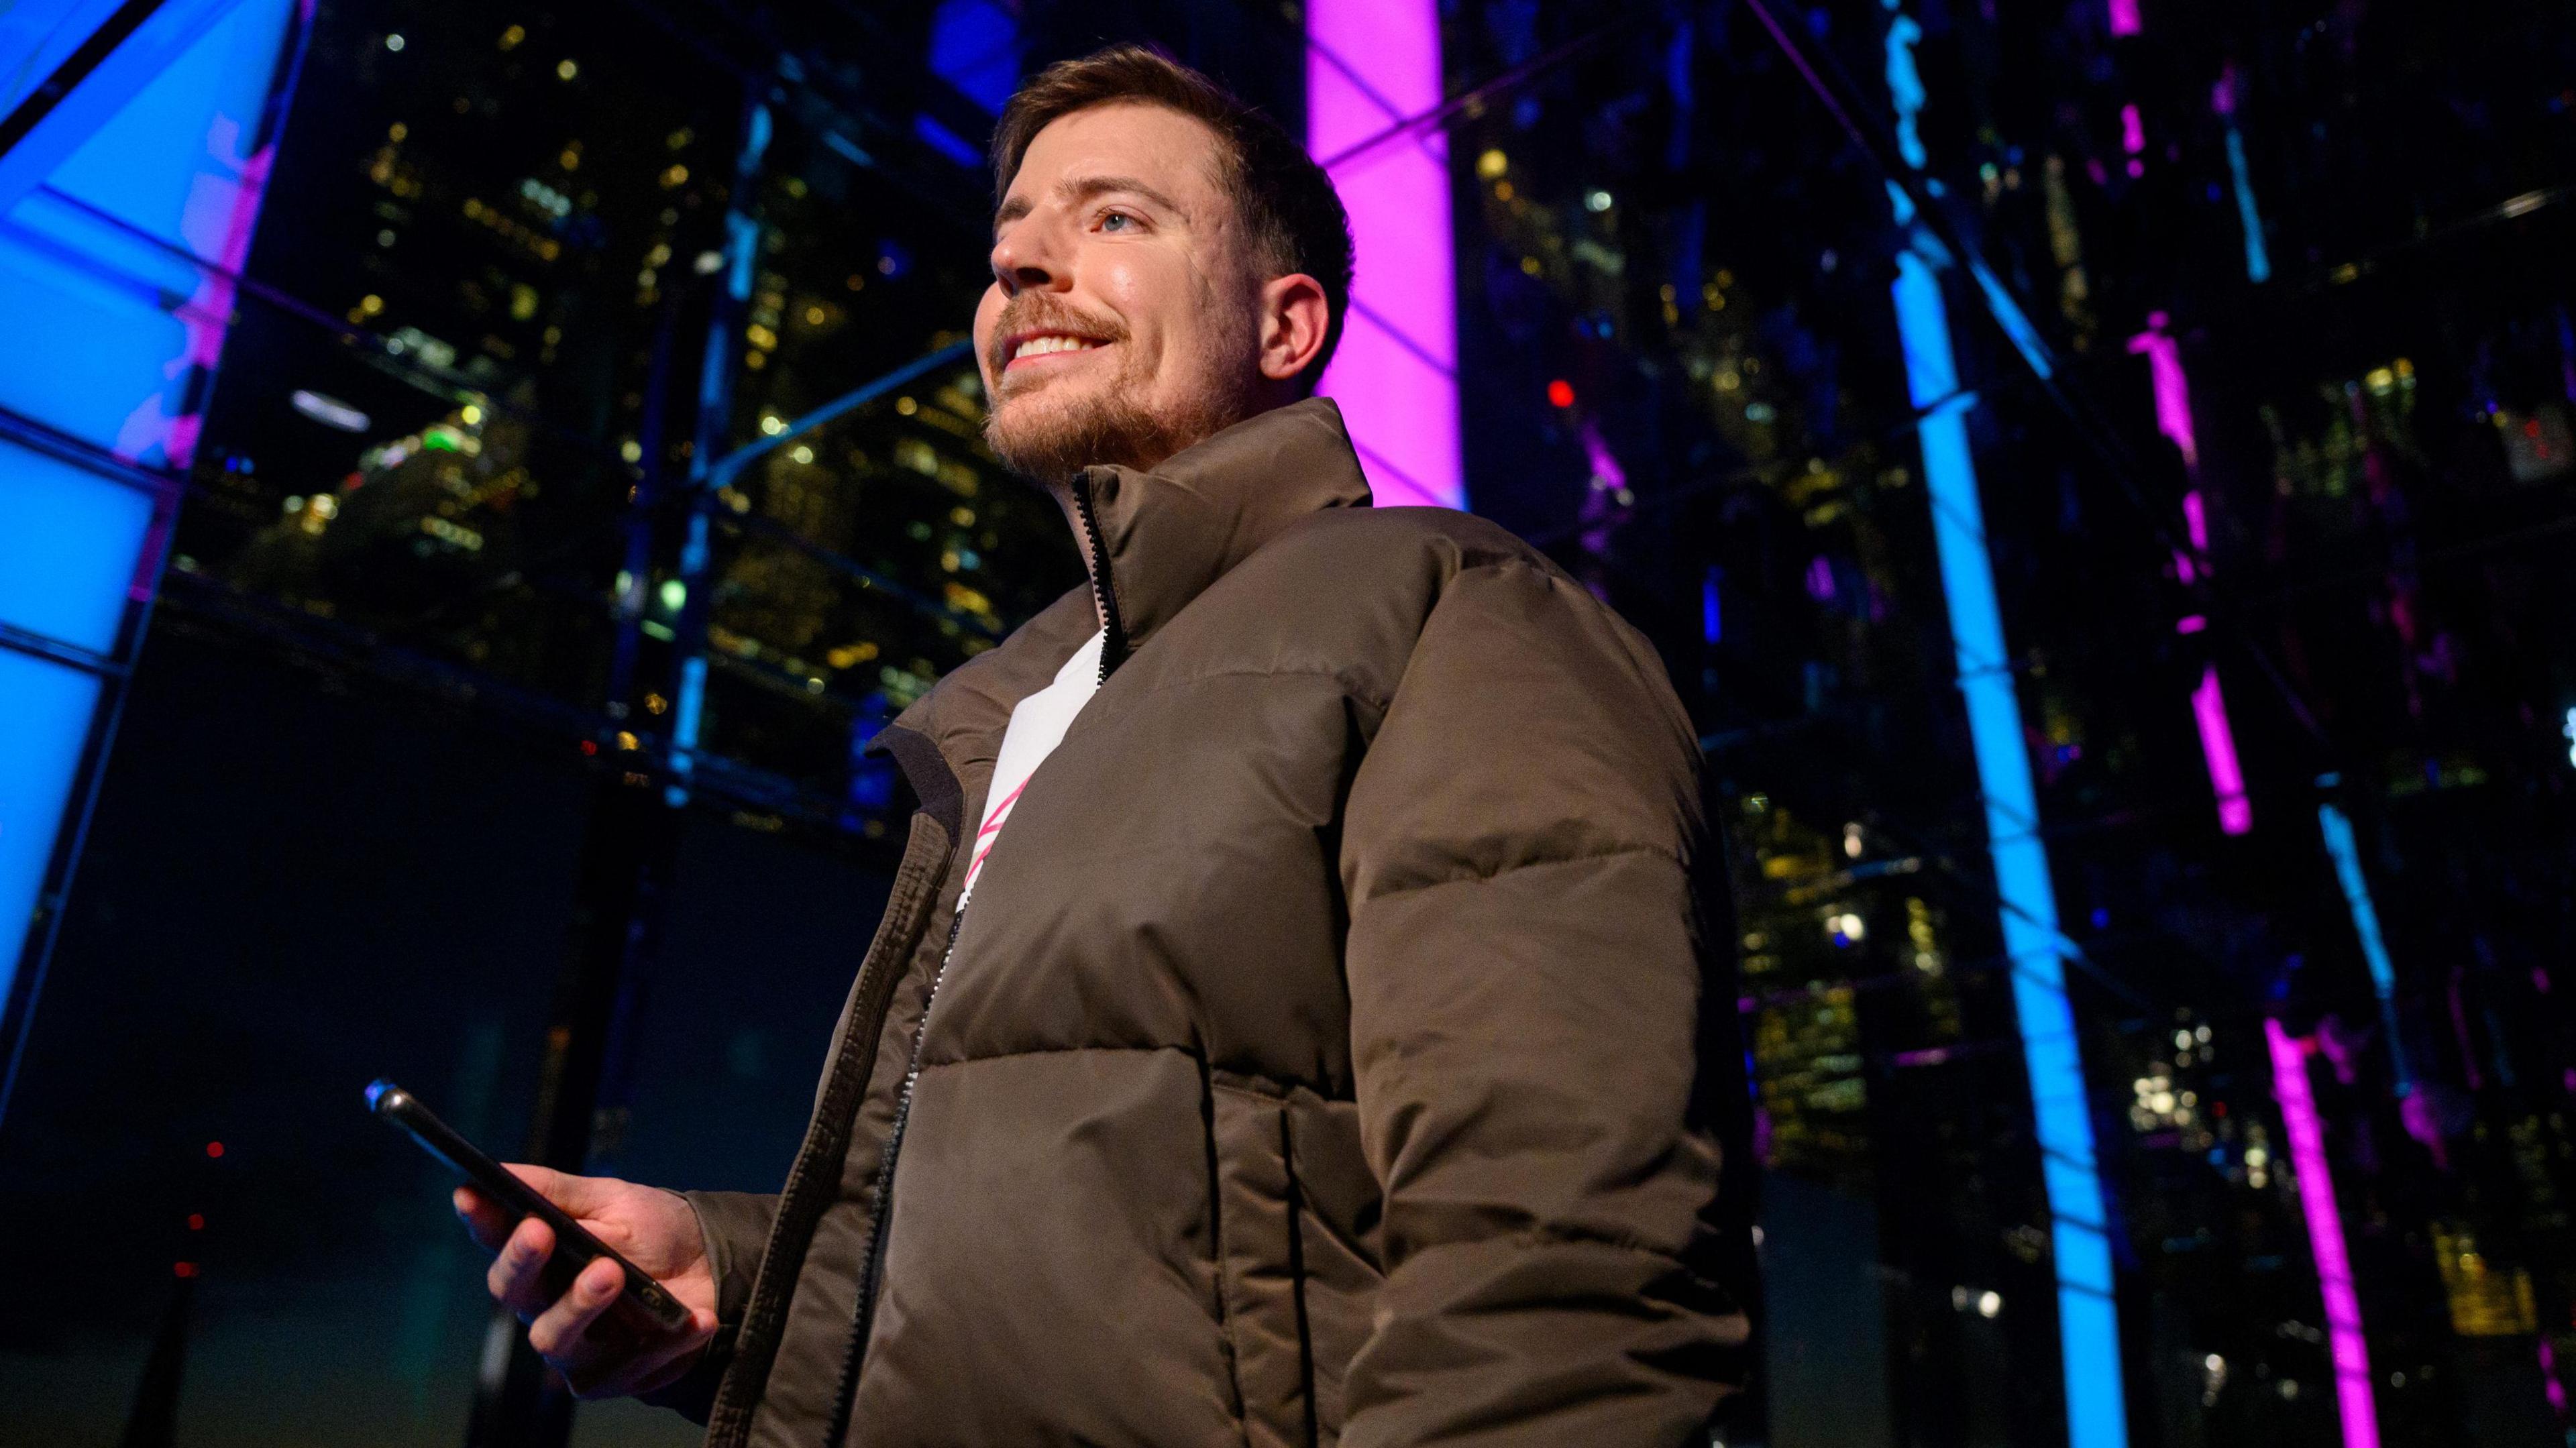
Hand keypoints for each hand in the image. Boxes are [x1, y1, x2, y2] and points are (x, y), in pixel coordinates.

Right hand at [455, 1165, 720, 1398]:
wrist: (715, 1270)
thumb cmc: (653, 1232)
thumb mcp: (613, 1200)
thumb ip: (558, 1192)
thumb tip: (500, 1171)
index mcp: (541, 1258)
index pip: (497, 1241)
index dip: (481, 1220)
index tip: (472, 1195)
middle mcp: (546, 1305)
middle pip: (513, 1293)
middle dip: (522, 1262)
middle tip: (542, 1232)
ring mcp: (576, 1347)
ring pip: (554, 1338)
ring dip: (581, 1303)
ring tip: (613, 1273)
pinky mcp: (612, 1376)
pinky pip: (627, 1365)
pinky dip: (667, 1339)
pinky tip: (698, 1317)